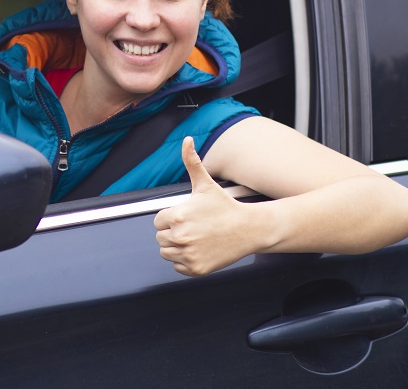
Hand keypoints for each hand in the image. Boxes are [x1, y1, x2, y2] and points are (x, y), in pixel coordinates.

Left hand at [153, 137, 253, 276]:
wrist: (249, 229)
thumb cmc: (225, 206)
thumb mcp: (205, 184)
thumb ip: (192, 161)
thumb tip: (187, 139)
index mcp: (177, 216)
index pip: (158, 221)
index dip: (171, 218)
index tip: (187, 216)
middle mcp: (180, 237)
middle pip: (161, 237)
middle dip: (173, 232)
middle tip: (194, 227)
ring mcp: (188, 255)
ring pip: (166, 253)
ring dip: (177, 247)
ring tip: (196, 237)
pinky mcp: (196, 269)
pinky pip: (177, 267)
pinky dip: (185, 260)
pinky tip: (200, 249)